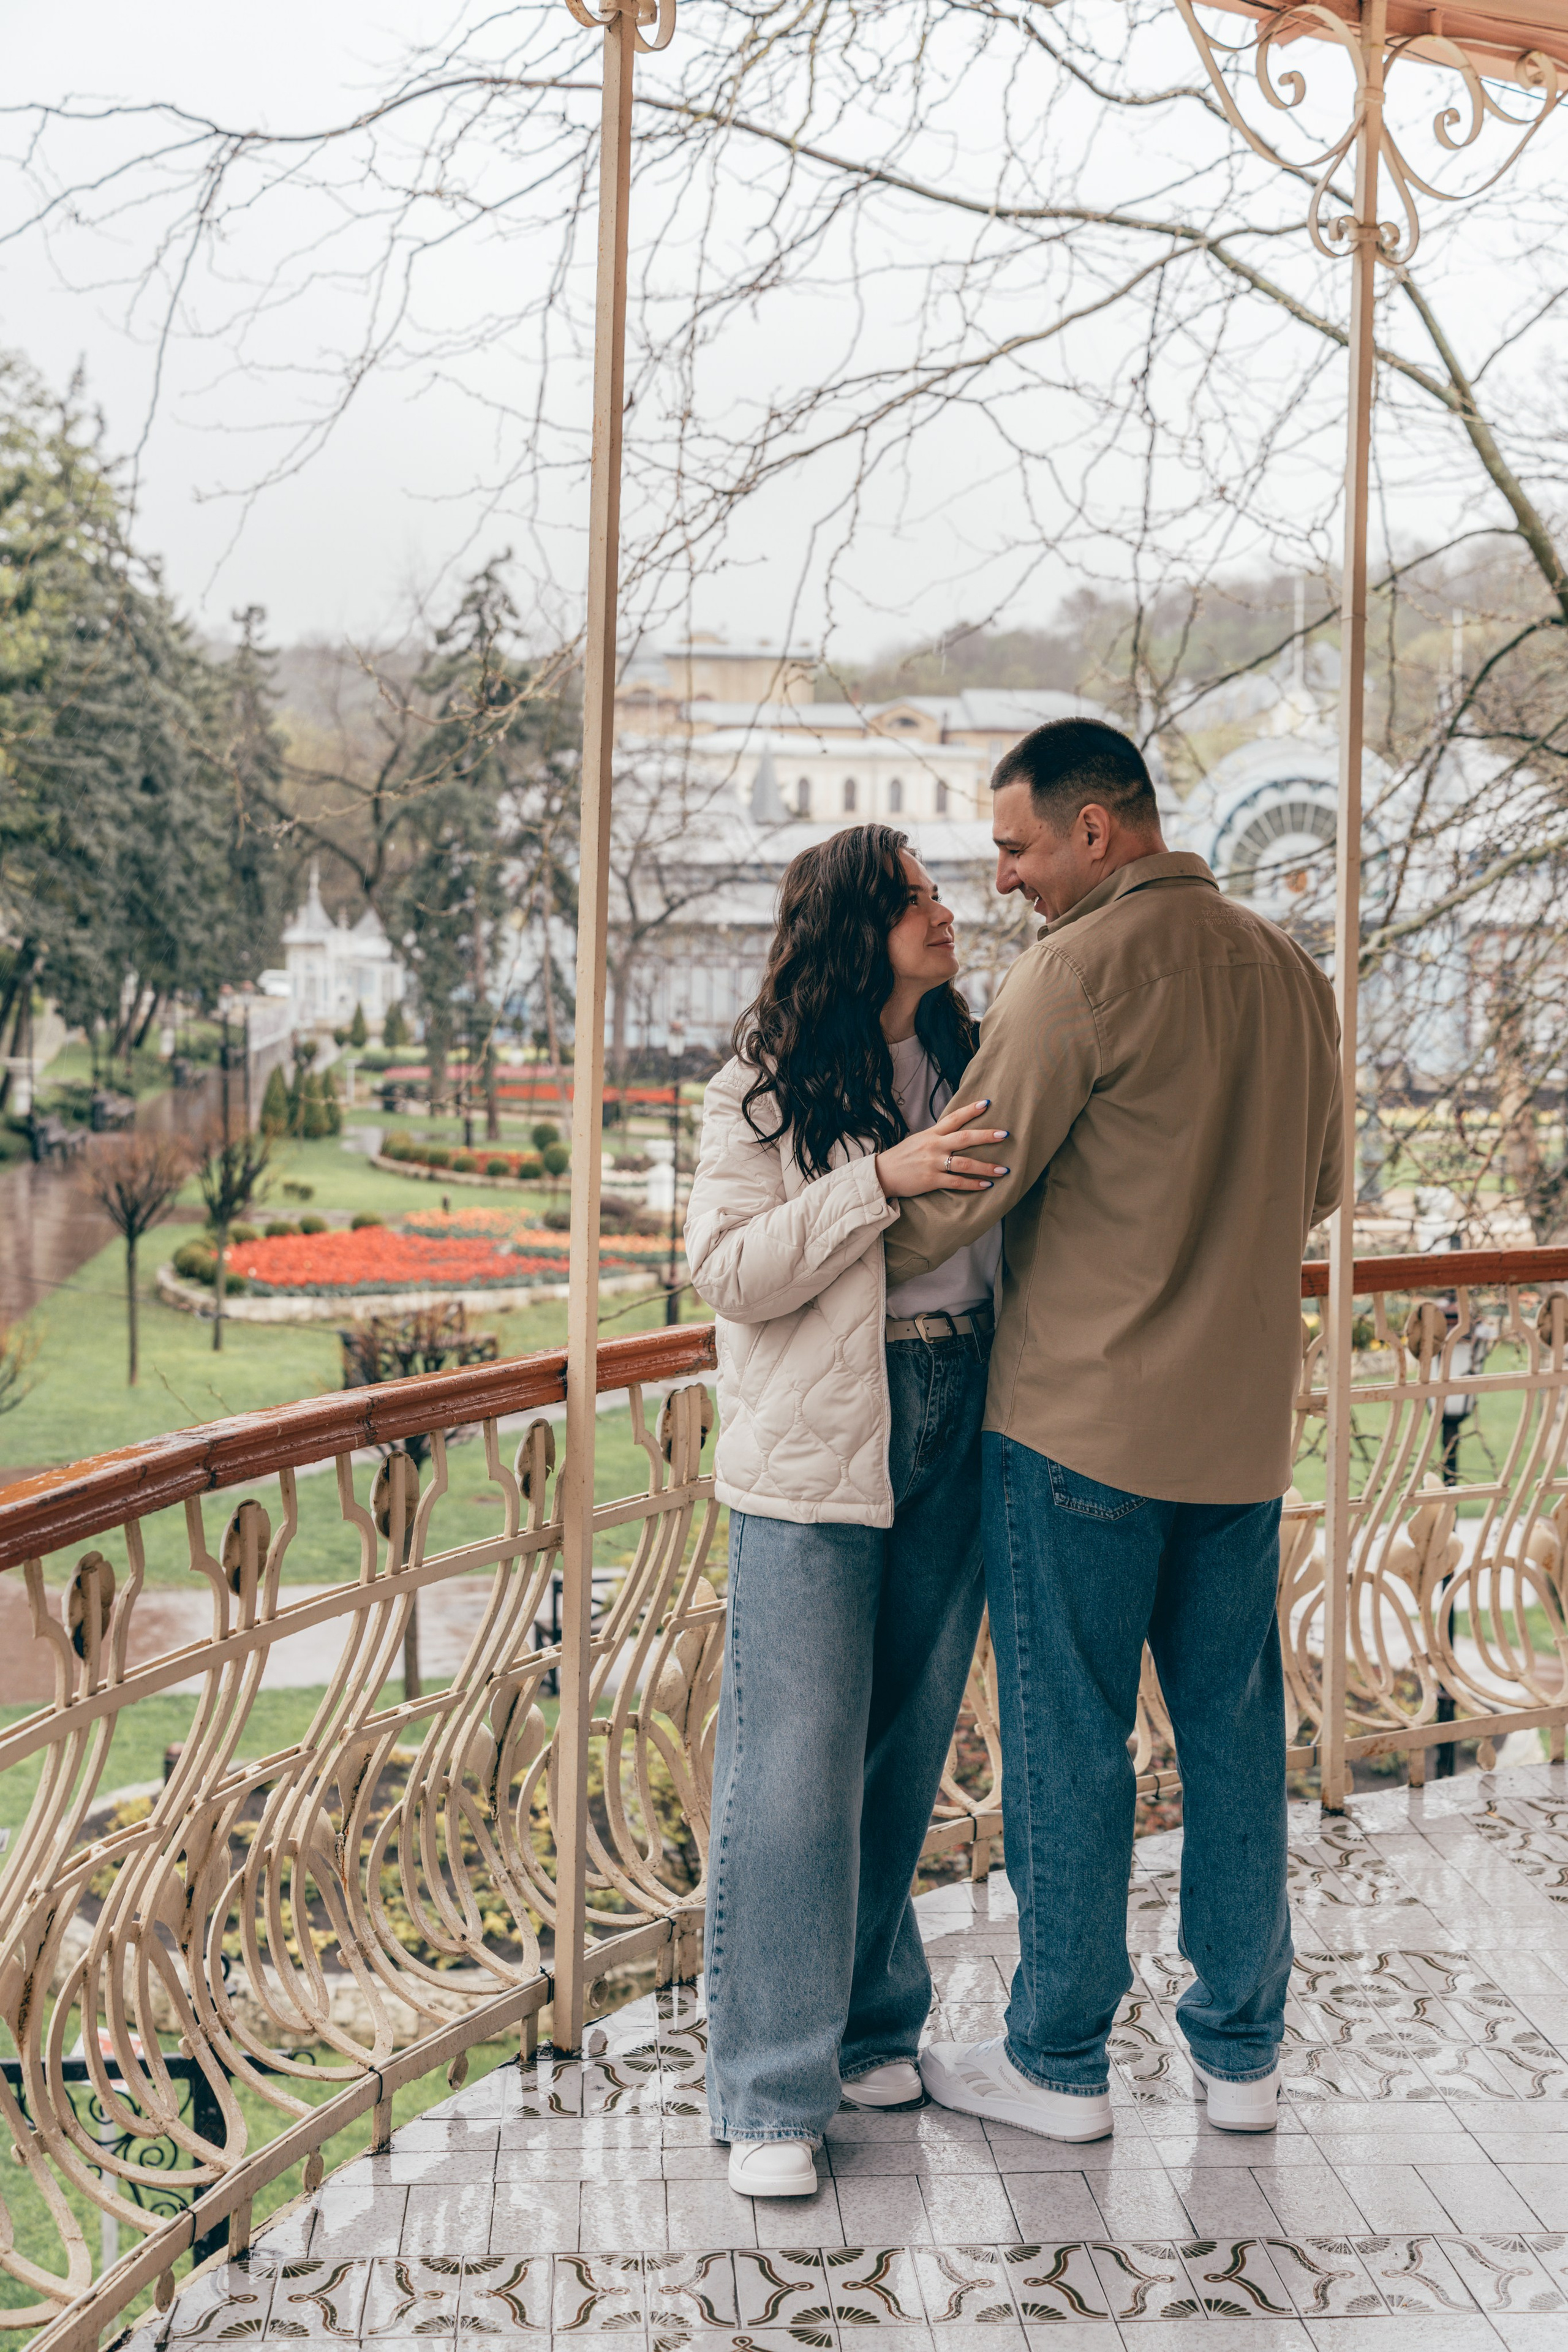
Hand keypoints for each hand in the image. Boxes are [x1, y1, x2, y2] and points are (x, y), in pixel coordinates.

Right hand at [874, 1097, 1009, 1200]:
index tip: (987, 1103)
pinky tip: (986, 1185)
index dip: (970, 1110)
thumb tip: (956, 1131)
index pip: (953, 1118)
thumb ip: (937, 1136)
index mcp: (931, 1134)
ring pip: (964, 1163)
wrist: (882, 1175)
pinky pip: (957, 1182)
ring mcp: (933, 1163)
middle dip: (986, 1136)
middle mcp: (934, 1146)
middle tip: (1004, 1134)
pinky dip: (973, 1184)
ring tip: (1003, 1170)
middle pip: (964, 1138)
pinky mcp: (931, 1180)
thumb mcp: (918, 1140)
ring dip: (986, 1166)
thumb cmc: (902, 1157)